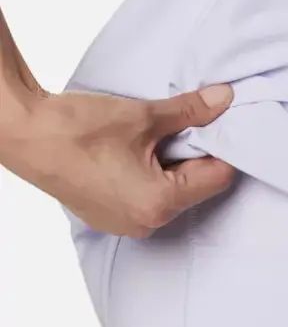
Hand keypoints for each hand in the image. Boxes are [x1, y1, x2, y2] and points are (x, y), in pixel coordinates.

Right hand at [0, 84, 235, 237]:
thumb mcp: (144, 116)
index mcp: (160, 203)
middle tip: (183, 130)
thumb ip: (191, 111)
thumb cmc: (78, 129)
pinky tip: (137, 156)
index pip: (217, 179)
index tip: (217, 127)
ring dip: (173, 169)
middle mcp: (147, 224)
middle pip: (197, 190)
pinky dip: (152, 179)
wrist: (24, 134)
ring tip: (154, 141)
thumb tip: (224, 99)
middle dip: (196, 159)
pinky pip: (148, 201)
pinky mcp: (111, 219)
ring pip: (173, 196)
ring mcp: (126, 226)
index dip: (222, 150)